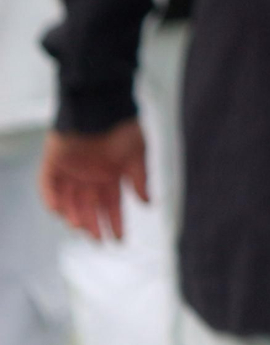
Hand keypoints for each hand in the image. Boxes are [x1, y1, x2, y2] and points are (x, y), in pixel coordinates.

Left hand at [38, 119, 148, 240]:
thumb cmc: (123, 126)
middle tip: (98, 241)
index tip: (119, 239)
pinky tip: (59, 211)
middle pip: (90, 207)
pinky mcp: (54, 160)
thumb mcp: (138, 155)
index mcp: (111, 174)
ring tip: (81, 227)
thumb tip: (147, 203)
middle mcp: (90, 175)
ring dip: (74, 214)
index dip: (116, 222)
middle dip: (94, 225)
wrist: (101, 104)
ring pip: (69, 199)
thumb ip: (140, 179)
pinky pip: (48, 184)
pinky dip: (52, 198)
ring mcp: (71, 168)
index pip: (112, 204)